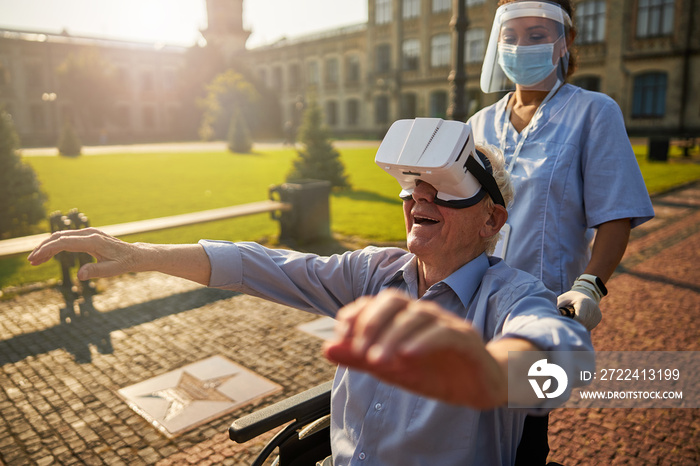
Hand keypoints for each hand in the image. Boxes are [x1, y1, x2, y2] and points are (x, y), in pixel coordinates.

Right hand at [28, 228, 142, 279]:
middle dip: (43, 248)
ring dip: (47, 247)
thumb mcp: (112, 270)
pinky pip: (68, 238)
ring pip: (62, 236)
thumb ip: (96, 271)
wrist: (135, 254)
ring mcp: (89, 233)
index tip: (35, 258)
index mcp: (93, 241)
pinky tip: (48, 255)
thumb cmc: (124, 263)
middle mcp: (89, 233)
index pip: (64, 242)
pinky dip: (56, 245)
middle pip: (59, 237)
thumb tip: (80, 275)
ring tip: (36, 261)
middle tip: (31, 261)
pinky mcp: (89, 235)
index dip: (48, 249)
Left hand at [323, 289, 506, 407]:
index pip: (376, 302)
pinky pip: (443, 333)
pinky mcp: (466, 338)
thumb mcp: (392, 369)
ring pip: (416, 316)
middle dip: (371, 322)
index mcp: (404, 317)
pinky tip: (407, 357)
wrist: (480, 387)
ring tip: (377, 362)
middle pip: (394, 300)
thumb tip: (325, 348)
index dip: (356, 314)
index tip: (341, 337)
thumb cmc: (435, 372)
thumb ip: (360, 358)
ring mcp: (446, 323)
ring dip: (393, 337)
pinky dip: (422, 342)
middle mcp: (424, 313)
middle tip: (358, 351)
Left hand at [557, 289, 600, 330]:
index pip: (580, 318)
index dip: (572, 323)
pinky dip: (583, 325)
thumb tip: (552, 317)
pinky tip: (578, 320)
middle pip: (583, 323)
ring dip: (578, 326)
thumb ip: (558, 307)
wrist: (585, 293)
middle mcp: (593, 307)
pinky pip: (589, 326)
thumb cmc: (570, 298)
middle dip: (574, 325)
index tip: (565, 324)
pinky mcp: (598, 317)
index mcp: (584, 302)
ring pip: (586, 326)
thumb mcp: (562, 299)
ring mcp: (597, 313)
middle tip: (567, 322)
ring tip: (573, 319)